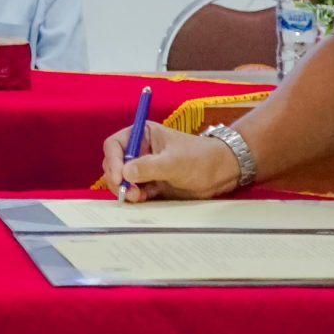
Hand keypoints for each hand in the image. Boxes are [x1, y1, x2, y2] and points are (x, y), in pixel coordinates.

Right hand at [100, 123, 239, 200]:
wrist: (222, 173)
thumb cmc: (200, 158)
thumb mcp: (174, 162)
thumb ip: (149, 167)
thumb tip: (125, 172)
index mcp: (143, 135)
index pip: (115, 145)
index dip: (112, 160)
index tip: (118, 177)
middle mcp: (140, 150)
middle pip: (114, 164)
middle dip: (118, 178)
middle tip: (128, 192)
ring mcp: (145, 168)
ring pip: (123, 180)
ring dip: (126, 189)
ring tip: (139, 197)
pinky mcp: (151, 184)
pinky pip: (135, 191)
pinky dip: (136, 196)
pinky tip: (144, 199)